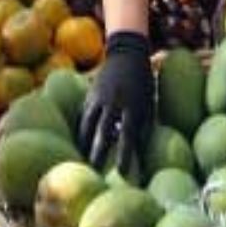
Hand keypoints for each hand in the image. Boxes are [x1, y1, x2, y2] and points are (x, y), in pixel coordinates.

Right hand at [79, 30, 152, 174]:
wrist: (126, 54)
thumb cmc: (143, 83)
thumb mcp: (149, 102)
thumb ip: (143, 125)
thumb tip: (139, 151)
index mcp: (132, 106)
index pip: (128, 135)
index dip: (124, 155)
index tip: (122, 173)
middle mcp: (114, 103)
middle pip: (102, 132)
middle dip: (97, 153)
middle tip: (92, 172)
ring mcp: (99, 98)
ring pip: (87, 125)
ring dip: (83, 144)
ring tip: (79, 161)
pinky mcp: (89, 95)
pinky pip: (82, 116)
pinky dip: (79, 131)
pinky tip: (76, 144)